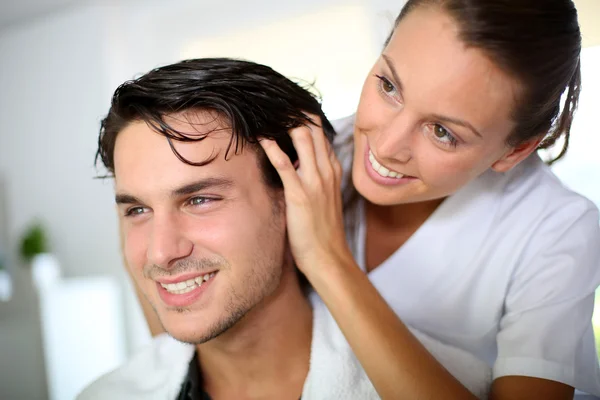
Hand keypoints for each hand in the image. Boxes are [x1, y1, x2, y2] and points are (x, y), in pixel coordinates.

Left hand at [259, 115, 354, 278]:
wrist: (329, 257)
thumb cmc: (323, 230)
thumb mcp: (323, 197)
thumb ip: (314, 177)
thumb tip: (295, 162)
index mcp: (332, 169)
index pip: (320, 132)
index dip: (302, 116)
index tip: (284, 108)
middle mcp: (326, 170)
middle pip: (312, 127)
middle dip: (292, 112)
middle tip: (270, 104)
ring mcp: (314, 181)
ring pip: (303, 137)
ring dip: (282, 123)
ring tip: (264, 113)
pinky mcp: (300, 194)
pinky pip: (284, 164)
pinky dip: (272, 148)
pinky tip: (260, 138)